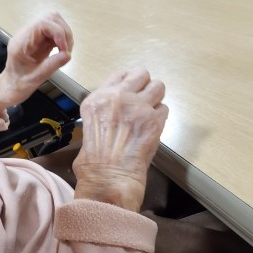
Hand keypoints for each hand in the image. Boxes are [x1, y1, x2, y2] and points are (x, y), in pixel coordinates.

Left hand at [0, 12, 73, 114]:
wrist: (10, 87)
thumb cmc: (19, 85)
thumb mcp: (35, 78)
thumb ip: (51, 65)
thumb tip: (67, 54)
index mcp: (22, 42)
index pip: (43, 24)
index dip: (58, 32)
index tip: (64, 49)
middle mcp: (27, 34)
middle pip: (51, 18)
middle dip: (63, 32)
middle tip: (66, 51)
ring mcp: (33, 35)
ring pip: (54, 22)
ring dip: (64, 35)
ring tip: (65, 51)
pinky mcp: (39, 39)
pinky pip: (54, 31)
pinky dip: (62, 39)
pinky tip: (62, 51)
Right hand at [72, 68, 167, 211]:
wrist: (109, 178)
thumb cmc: (94, 164)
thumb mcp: (88, 131)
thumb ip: (102, 116)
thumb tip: (111, 119)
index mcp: (97, 100)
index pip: (119, 74)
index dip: (128, 81)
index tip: (131, 89)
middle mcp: (118, 98)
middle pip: (141, 74)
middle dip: (144, 85)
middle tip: (143, 99)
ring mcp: (138, 107)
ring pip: (158, 87)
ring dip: (156, 98)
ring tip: (150, 112)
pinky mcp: (154, 120)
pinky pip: (165, 109)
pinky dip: (161, 118)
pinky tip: (152, 129)